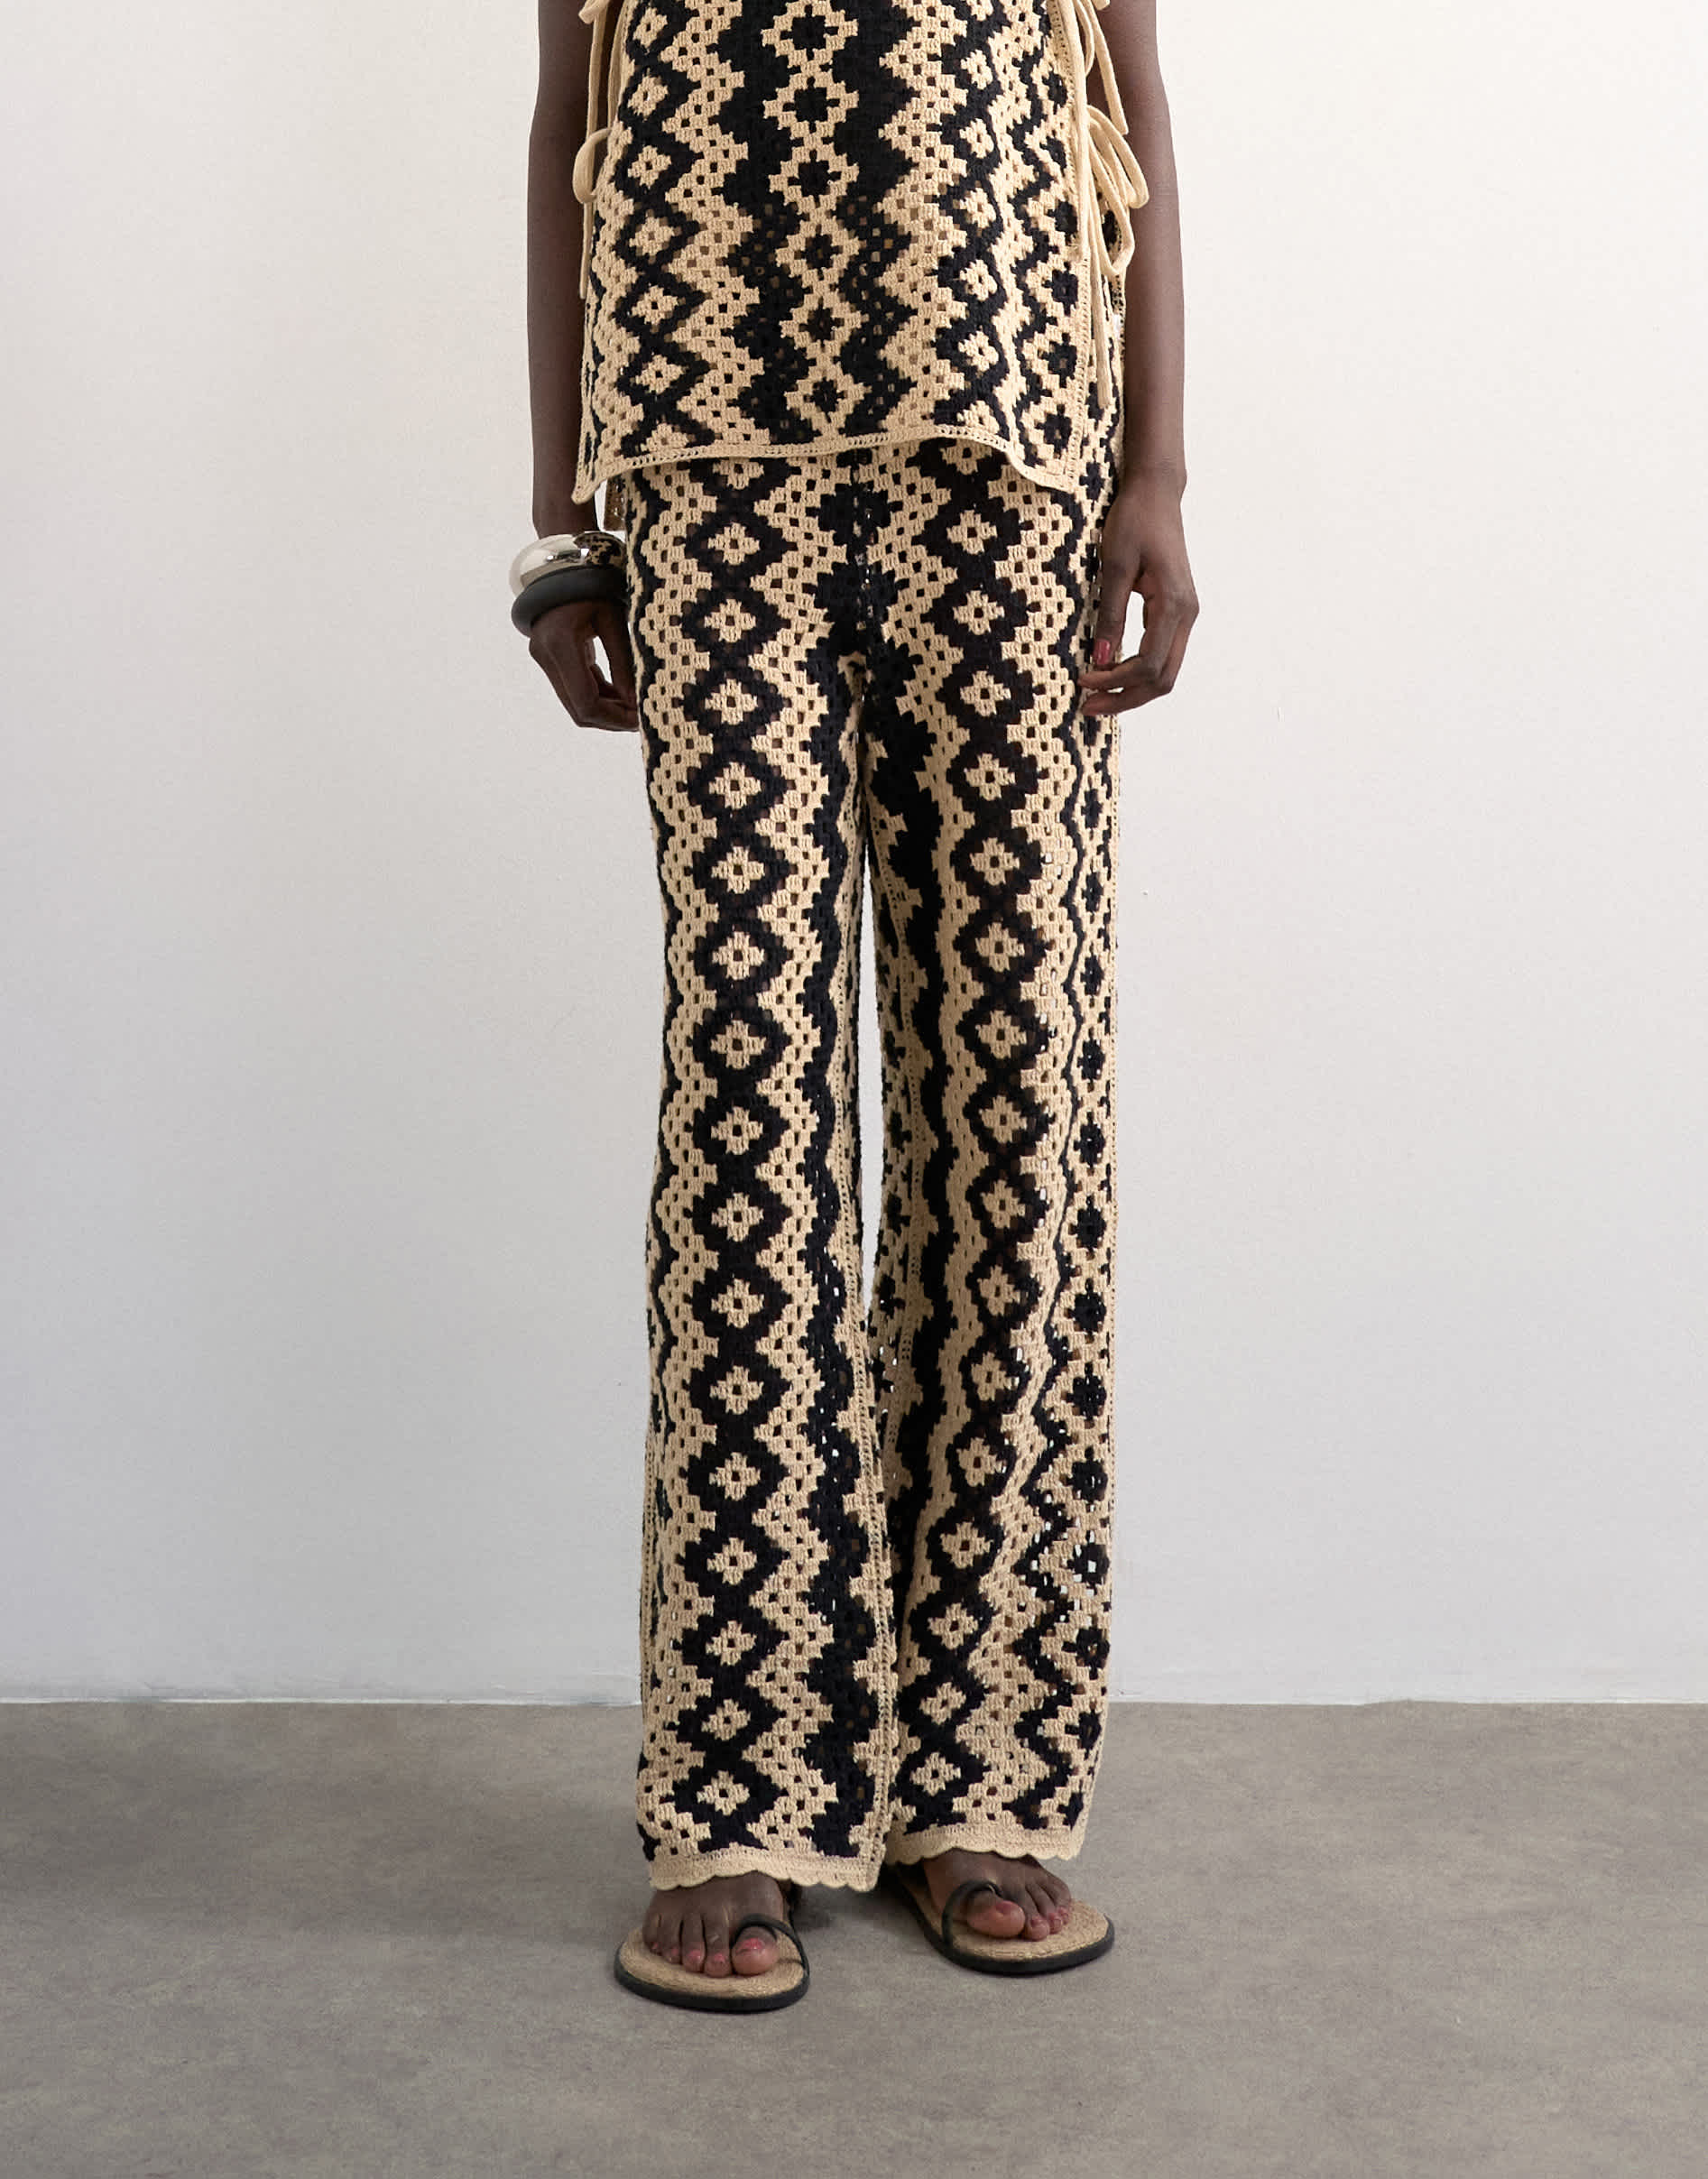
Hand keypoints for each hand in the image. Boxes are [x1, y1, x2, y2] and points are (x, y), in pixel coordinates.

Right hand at [527, 595, 638, 732]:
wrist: (562, 562)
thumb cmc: (591, 582)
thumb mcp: (613, 618)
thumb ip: (623, 661)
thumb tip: (637, 701)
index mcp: (560, 644)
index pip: (586, 702)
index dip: (614, 718)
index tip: (640, 719)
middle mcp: (546, 656)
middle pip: (579, 710)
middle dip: (612, 719)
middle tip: (642, 718)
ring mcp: (544, 658)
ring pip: (575, 703)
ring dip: (606, 710)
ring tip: (636, 707)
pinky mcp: (549, 658)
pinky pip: (574, 687)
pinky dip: (598, 695)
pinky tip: (622, 694)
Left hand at [1078, 473, 1198, 713]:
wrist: (1156, 493)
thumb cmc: (1134, 521)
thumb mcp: (1115, 565)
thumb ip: (1110, 613)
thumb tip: (1101, 658)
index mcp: (1174, 604)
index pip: (1148, 664)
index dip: (1115, 681)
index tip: (1083, 681)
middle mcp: (1187, 615)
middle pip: (1163, 679)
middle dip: (1126, 698)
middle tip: (1088, 707)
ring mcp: (1184, 614)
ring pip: (1165, 672)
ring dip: (1132, 690)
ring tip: (1097, 696)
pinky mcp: (1175, 611)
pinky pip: (1161, 655)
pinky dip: (1138, 672)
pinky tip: (1111, 674)